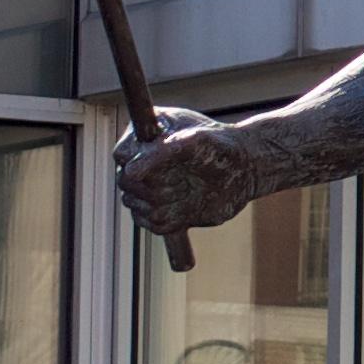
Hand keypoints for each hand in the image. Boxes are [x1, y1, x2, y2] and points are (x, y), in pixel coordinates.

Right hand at [117, 110, 261, 236]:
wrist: (243, 170)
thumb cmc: (220, 147)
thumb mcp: (194, 142)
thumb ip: (161, 153)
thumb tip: (131, 172)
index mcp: (144, 138)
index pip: (121, 155)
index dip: (139, 162)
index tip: (167, 160)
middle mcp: (141, 164)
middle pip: (126, 184)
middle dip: (158, 184)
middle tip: (185, 176)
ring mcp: (147, 190)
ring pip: (138, 207)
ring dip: (169, 201)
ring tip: (191, 187)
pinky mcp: (159, 214)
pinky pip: (153, 225)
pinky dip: (174, 218)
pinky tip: (191, 204)